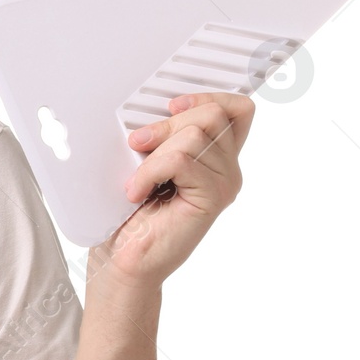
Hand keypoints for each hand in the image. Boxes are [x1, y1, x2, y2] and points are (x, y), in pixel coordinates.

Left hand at [94, 91, 253, 286]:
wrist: (122, 262)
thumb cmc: (128, 216)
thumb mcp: (145, 163)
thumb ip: (164, 136)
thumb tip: (157, 106)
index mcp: (215, 157)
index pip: (237, 109)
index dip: (208, 97)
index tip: (172, 106)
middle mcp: (228, 169)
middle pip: (214, 114)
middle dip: (168, 122)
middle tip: (137, 145)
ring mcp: (224, 184)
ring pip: (195, 135)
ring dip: (154, 153)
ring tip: (136, 180)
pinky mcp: (213, 198)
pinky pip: (181, 160)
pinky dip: (149, 171)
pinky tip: (136, 192)